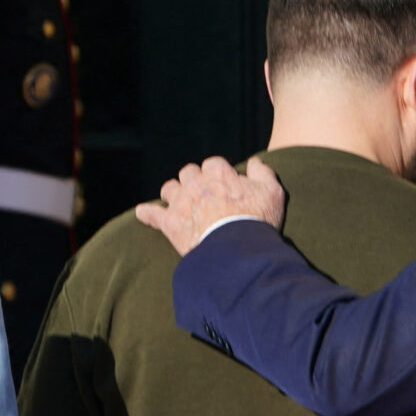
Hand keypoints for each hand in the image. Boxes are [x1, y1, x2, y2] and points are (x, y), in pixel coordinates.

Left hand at [133, 156, 285, 254]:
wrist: (237, 252)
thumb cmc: (257, 222)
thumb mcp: (272, 194)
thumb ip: (264, 173)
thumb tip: (254, 162)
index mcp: (220, 174)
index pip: (213, 163)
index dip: (218, 173)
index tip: (224, 184)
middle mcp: (197, 184)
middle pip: (189, 172)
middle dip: (194, 179)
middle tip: (202, 192)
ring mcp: (181, 203)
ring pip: (170, 188)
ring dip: (174, 193)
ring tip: (179, 202)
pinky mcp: (170, 223)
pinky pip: (152, 214)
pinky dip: (147, 213)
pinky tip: (143, 213)